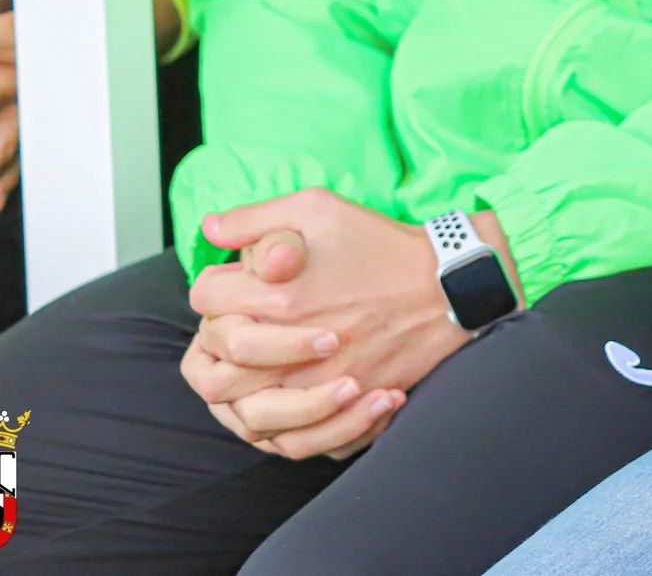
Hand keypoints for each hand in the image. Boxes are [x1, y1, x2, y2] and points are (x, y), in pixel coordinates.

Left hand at [185, 190, 514, 455]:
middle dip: (219, 351)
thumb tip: (210, 228)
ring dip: (247, 398)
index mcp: (278, 295)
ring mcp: (318, 388)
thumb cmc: (381, 245)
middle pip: (214, 373)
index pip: (206, 301)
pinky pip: (296, 443)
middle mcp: (290, 350)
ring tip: (264, 375)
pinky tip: (293, 405)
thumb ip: (257, 217)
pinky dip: (287, 431)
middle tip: (243, 333)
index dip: (212, 290)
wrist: (445, 286)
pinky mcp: (345, 410)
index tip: (233, 286)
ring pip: (250, 418)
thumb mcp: (319, 208)